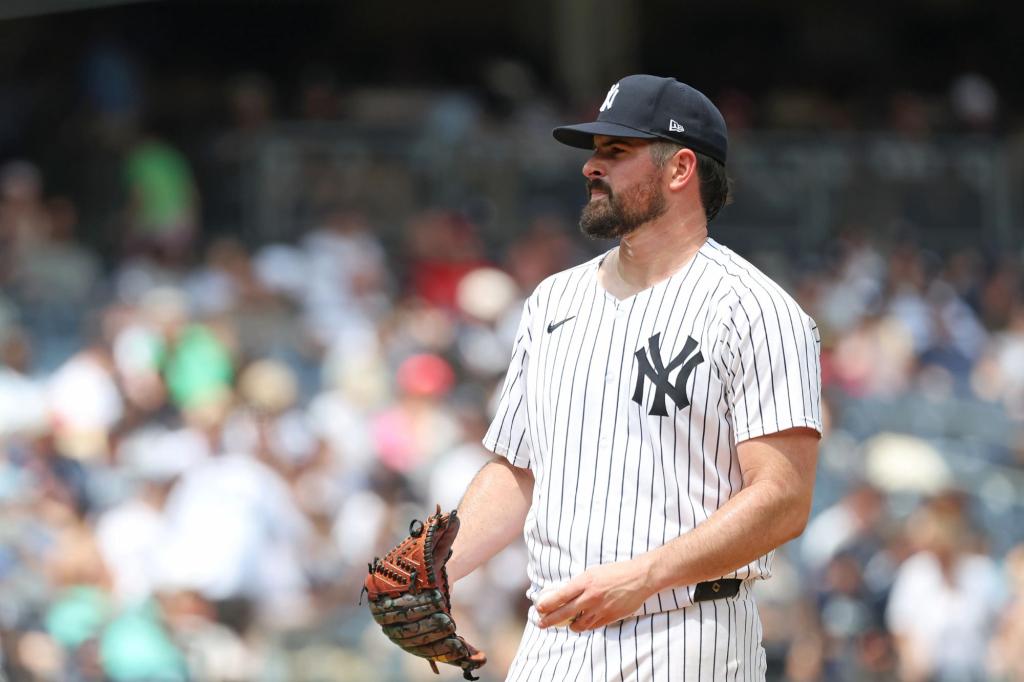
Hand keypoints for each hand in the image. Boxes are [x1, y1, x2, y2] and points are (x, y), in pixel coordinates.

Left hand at [535, 557, 654, 631]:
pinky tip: (582, 624)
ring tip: (567, 625)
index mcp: (585, 582)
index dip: (547, 604)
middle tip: (541, 624)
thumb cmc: (616, 572)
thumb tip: (564, 594)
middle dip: (550, 620)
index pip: (560, 596)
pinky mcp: (610, 617)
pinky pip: (592, 626)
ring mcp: (600, 609)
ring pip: (578, 624)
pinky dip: (585, 626)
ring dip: (570, 626)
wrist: (639, 578)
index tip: (539, 608)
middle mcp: (591, 596)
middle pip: (564, 613)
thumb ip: (580, 584)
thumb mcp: (593, 572)